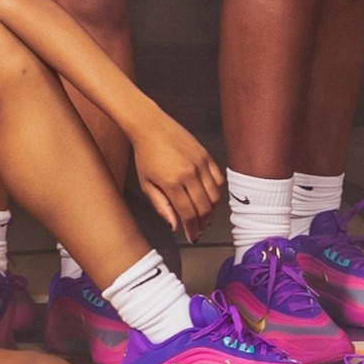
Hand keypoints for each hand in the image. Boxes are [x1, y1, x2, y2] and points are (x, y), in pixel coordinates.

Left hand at [124, 116, 222, 238]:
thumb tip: (174, 225)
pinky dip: (216, 192)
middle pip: (204, 208)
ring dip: (211, 210)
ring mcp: (200, 163)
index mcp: (172, 182)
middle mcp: (189, 173)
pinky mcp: (206, 155)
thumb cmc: (145, 153)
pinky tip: (209, 197)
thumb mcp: (147, 184)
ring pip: (214, 196)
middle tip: (198, 230)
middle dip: (202, 223)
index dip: (192, 229)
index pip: (188, 214)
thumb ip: (162, 207)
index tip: (192, 237)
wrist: (150, 126)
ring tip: (204, 216)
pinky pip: (218, 179)